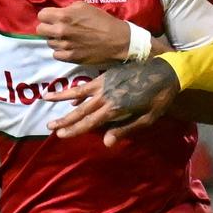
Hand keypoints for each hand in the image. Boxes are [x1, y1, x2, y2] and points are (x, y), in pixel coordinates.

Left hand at [36, 4, 138, 66]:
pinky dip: (61, 51)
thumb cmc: (102, 21)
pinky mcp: (69, 58)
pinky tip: (71, 48)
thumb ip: (67, 9)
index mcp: (64, 16)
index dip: (47, 16)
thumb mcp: (84, 7)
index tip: (54, 18)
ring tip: (68, 38)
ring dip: (56, 40)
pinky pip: (56, 54)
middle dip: (48, 28)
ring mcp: (64, 46)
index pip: (41, 15)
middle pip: (40, 30)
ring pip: (49, 42)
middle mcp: (61, 31)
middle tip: (58, 28)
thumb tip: (57, 14)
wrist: (117, 41)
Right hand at [46, 58, 180, 146]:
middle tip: (49, 126)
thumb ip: (125, 129)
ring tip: (46, 100)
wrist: (166, 70)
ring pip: (78, 94)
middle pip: (80, 110)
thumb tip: (106, 142)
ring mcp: (105, 83)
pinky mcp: (107, 75)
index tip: (60, 135)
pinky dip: (76, 89)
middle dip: (64, 119)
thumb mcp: (147, 118)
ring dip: (62, 99)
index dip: (74, 129)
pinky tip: (69, 95)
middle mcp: (106, 96)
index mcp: (115, 108)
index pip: (90, 122)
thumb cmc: (159, 98)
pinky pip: (87, 84)